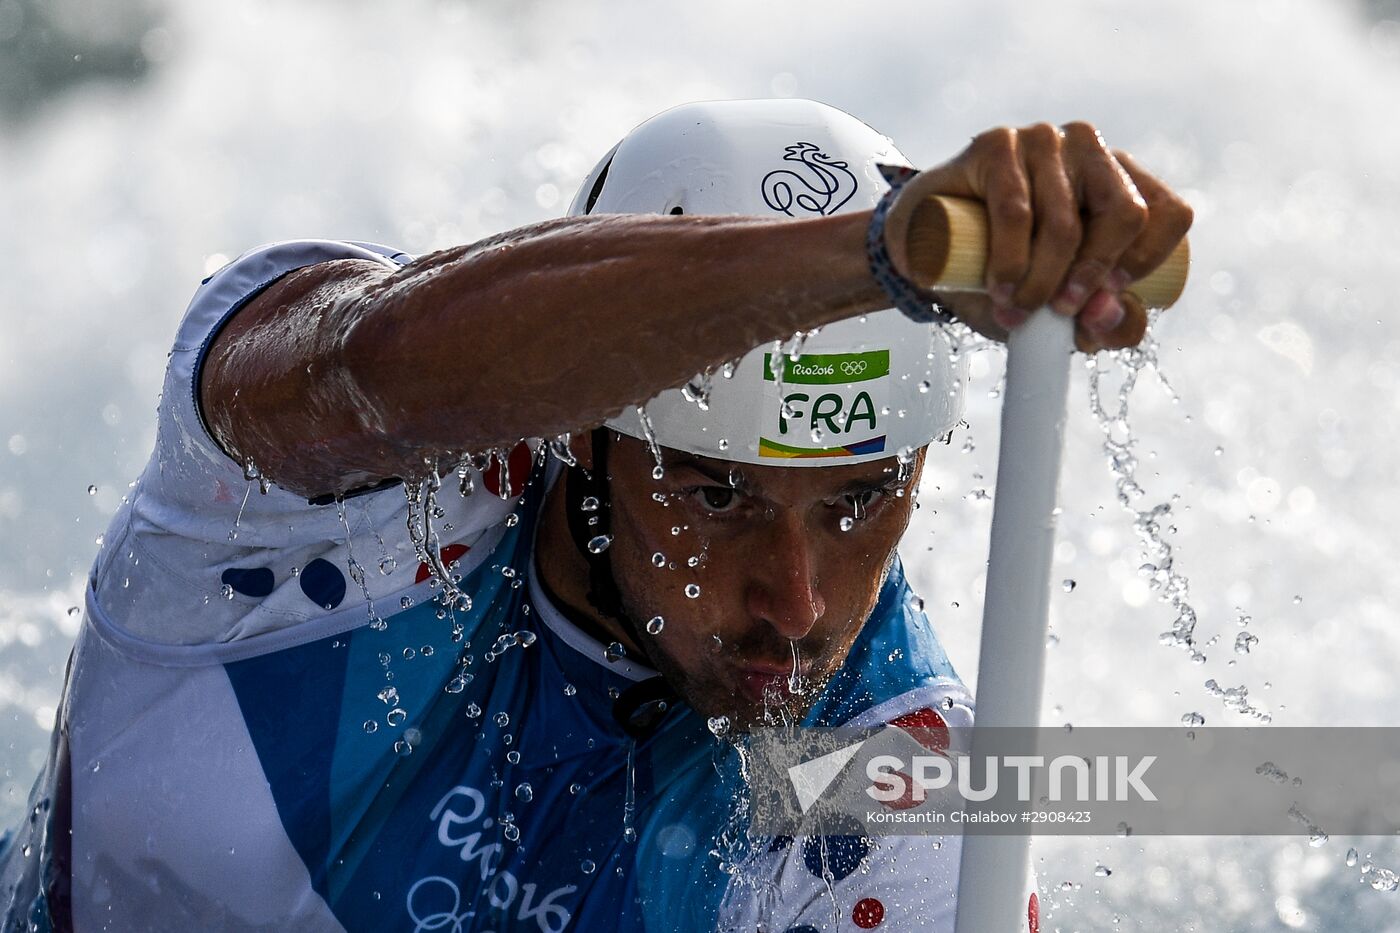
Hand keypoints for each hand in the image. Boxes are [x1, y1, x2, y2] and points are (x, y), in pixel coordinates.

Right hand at [884, 122, 1192, 351]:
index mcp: (1121, 184)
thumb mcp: (1056, 307)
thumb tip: (1108, 317)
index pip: (1168, 214)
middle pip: (1124, 213)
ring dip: (1041, 281)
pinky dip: (1011, 260)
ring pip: (1064, 222)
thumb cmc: (998, 272)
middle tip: (1061, 312)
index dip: (1147, 262)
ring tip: (1016, 310)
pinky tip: (1001, 288)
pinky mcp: (997, 143)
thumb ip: (1100, 323)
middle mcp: (1090, 151)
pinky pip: (1016, 209)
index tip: (1106, 301)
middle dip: (1092, 276)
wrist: (921, 246)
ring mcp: (1043, 141)